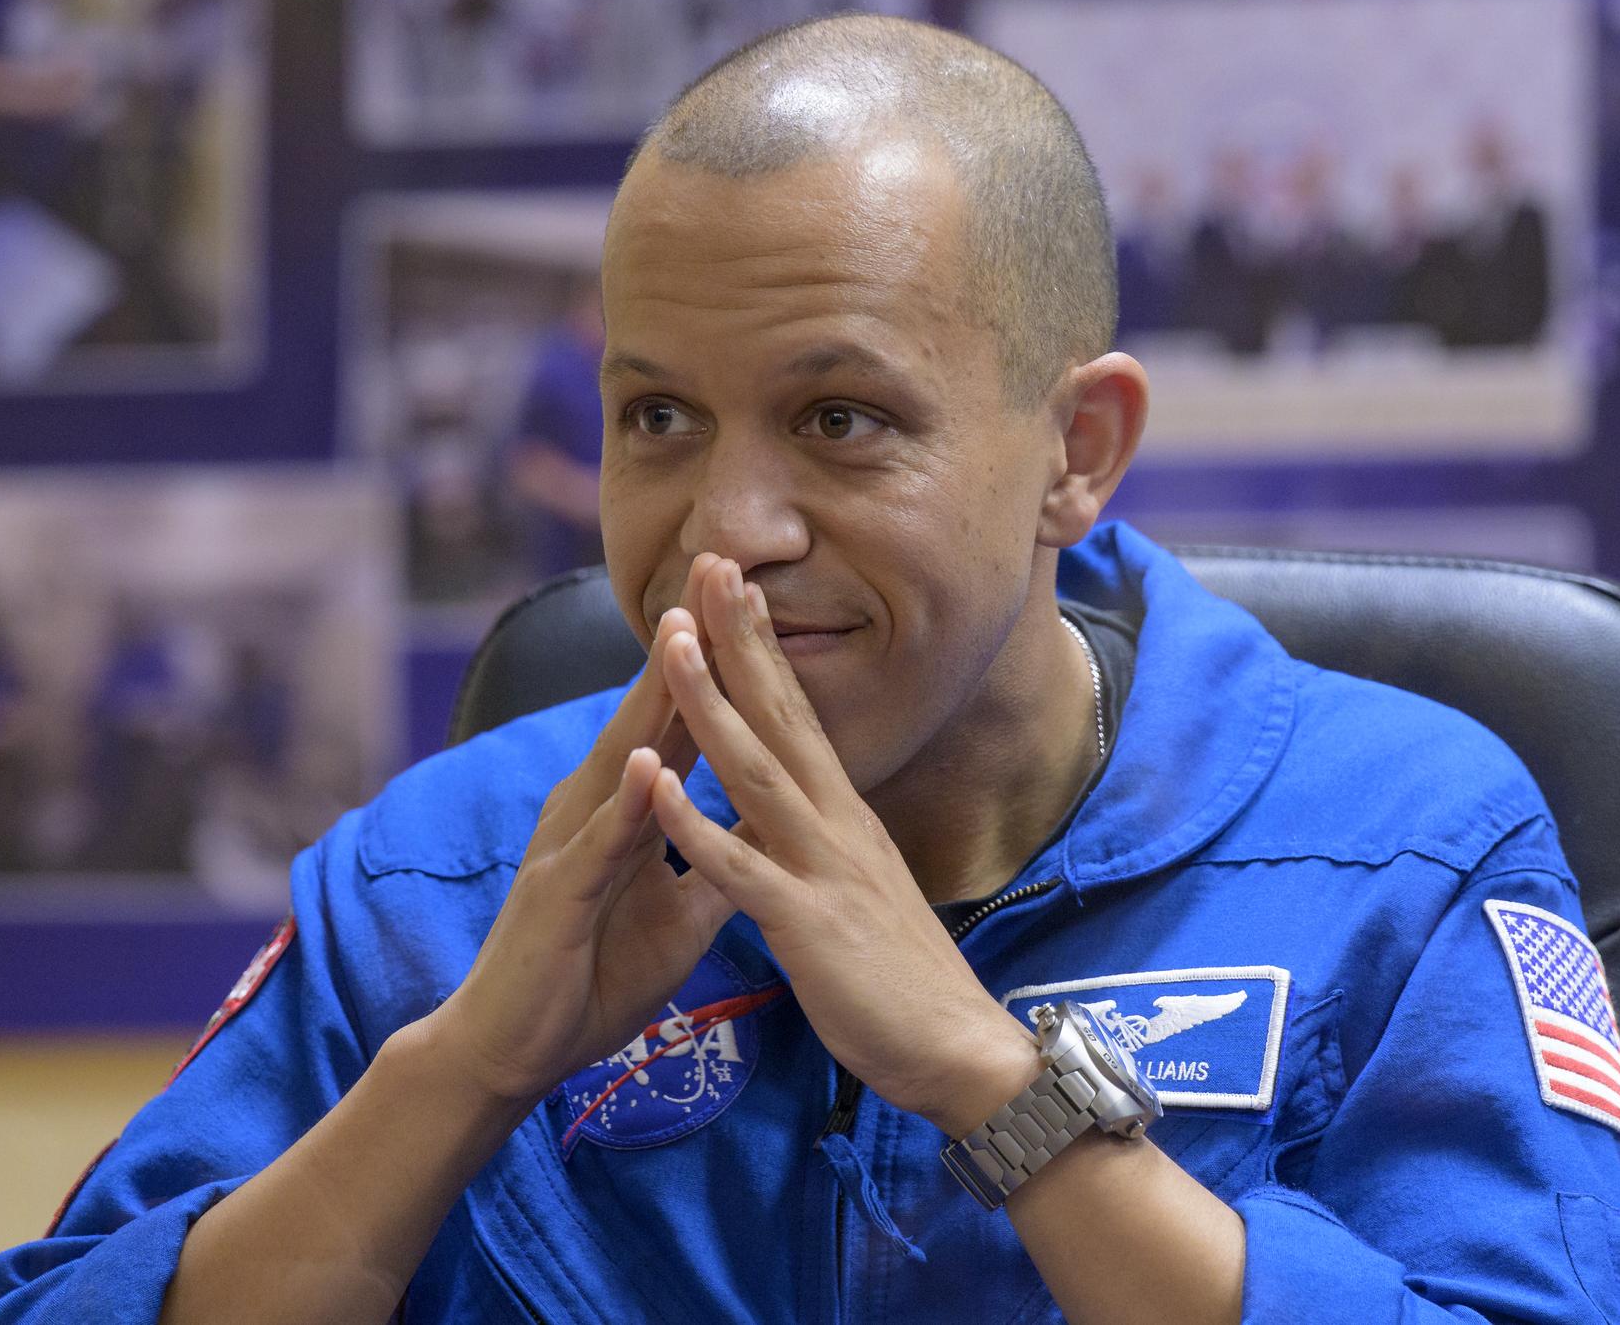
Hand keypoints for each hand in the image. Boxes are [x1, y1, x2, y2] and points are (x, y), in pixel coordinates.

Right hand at [437, 555, 736, 1107]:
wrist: (514, 1048)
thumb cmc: (590, 971)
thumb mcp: (676, 910)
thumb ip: (713, 857)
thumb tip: (765, 820)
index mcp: (624, 807)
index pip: (678, 716)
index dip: (716, 657)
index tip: (753, 593)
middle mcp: (591, 807)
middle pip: (646, 709)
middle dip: (685, 638)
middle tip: (718, 560)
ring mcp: (570, 845)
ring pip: (619, 757)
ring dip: (652, 696)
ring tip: (685, 629)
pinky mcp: (556, 895)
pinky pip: (597, 844)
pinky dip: (626, 803)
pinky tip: (649, 762)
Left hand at [647, 558, 1039, 1136]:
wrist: (960, 1054)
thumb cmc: (902, 982)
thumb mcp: (856, 891)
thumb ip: (819, 844)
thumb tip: (786, 811)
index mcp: (842, 817)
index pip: (797, 714)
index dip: (760, 648)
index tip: (731, 586)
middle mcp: (836, 824)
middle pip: (781, 714)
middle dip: (740, 638)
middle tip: (709, 563)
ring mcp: (823, 868)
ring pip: (756, 770)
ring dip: (712, 703)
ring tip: (673, 641)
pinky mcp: (808, 923)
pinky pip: (741, 868)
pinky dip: (697, 825)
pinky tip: (659, 787)